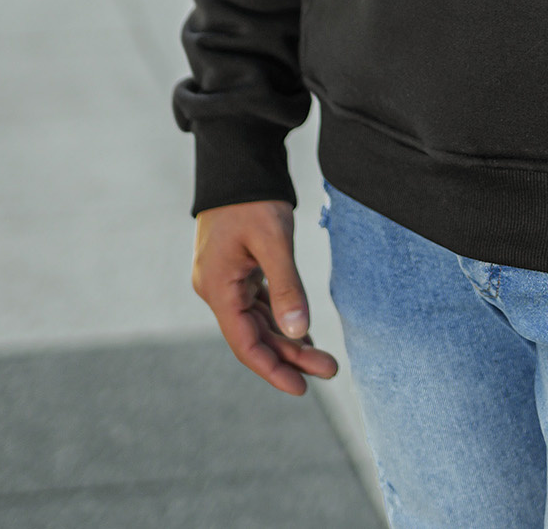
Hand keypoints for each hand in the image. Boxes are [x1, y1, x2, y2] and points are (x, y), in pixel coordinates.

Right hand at [192, 199, 338, 395]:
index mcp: (218, 288)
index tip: (301, 387)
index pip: (245, 343)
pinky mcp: (238, 269)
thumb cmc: (253, 197)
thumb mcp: (273, 240)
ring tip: (323, 357)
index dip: (273, 369)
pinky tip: (302, 331)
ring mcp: (227, 279)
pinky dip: (281, 318)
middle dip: (291, 356)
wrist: (238, 160)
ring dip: (288, 339)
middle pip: (256, 335)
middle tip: (330, 370)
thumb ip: (286, 285)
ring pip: (259, 321)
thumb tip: (298, 331)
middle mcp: (218, 289)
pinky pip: (260, 304)